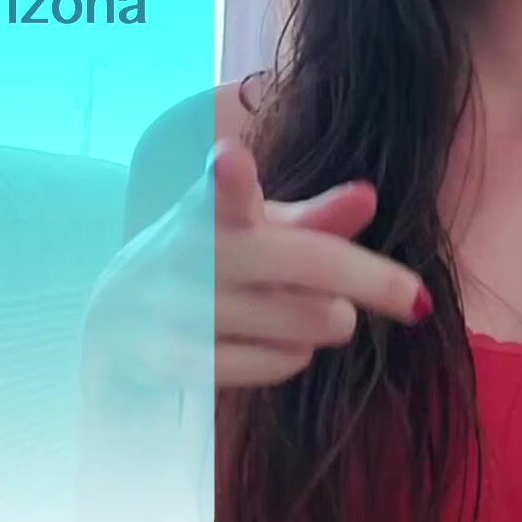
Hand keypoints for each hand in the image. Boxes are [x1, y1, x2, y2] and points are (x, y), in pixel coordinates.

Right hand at [83, 138, 429, 393]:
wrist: (115, 321)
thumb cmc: (210, 263)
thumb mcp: (256, 230)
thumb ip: (314, 217)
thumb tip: (367, 198)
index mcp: (208, 208)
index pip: (217, 190)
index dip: (227, 177)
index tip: (229, 159)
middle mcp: (189, 253)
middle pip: (305, 262)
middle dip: (371, 281)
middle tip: (407, 297)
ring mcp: (177, 311)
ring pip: (303, 321)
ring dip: (328, 322)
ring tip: (318, 316)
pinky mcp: (175, 362)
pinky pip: (275, 363)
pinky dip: (295, 355)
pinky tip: (285, 345)